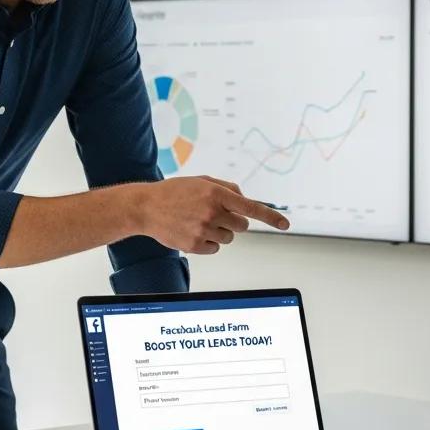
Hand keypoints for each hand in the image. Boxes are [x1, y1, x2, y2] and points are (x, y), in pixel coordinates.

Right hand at [136, 176, 289, 254]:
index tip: (284, 223)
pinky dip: (208, 242)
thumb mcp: (201, 181)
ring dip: (220, 232)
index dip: (270, 216)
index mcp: (215, 193)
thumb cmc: (174, 192)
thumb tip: (243, 199)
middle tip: (217, 215)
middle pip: (242, 226)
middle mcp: (211, 212)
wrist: (145, 207)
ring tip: (199, 222)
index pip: (250, 207)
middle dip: (234, 222)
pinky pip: (215, 248)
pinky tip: (192, 231)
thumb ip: (225, 188)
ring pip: (229, 238)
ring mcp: (203, 230)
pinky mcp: (195, 245)